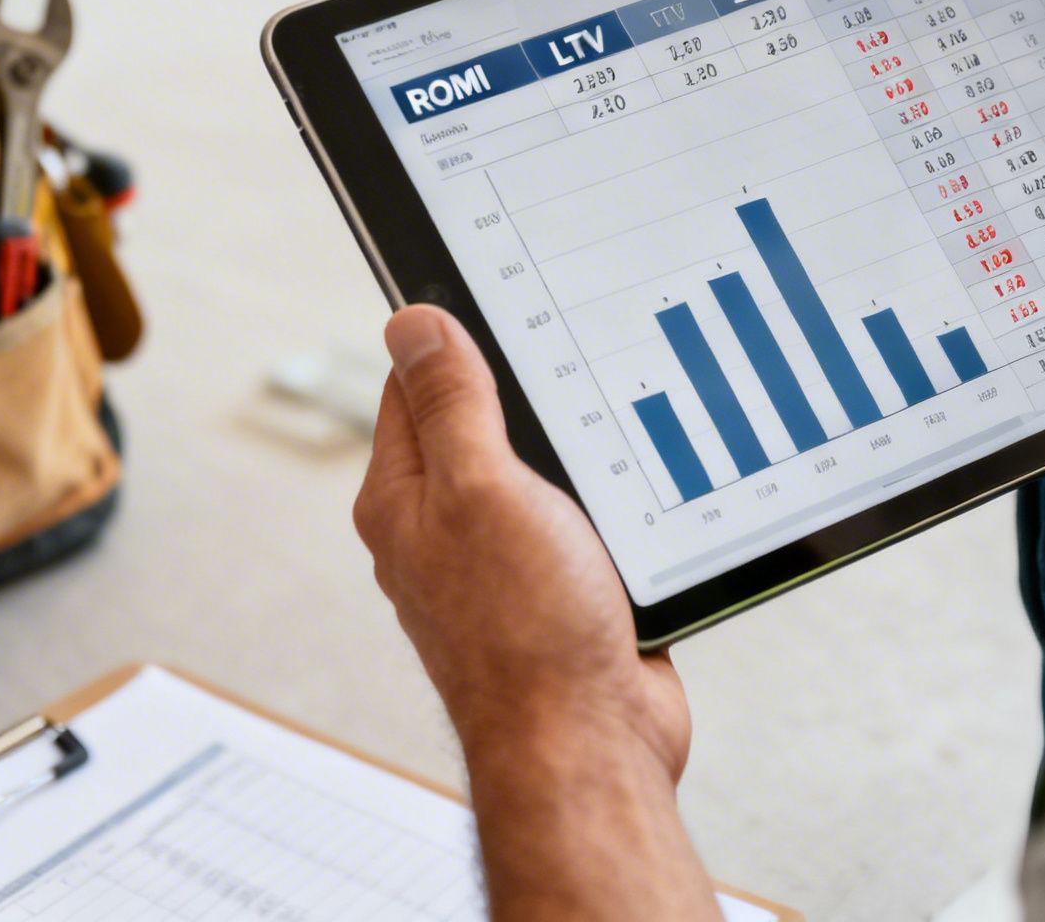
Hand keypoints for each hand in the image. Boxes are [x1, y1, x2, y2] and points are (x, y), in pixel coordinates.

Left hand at [355, 304, 689, 777]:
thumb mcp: (483, 489)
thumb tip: (413, 324)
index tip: (503, 300)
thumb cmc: (525, 634)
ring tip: (611, 441)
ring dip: (581, 457)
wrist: (590, 744)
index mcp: (404, 499)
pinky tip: (640, 497)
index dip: (455, 338)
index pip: (414, 386)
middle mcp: (446, 530)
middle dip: (531, 398)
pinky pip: (588, 522)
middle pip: (485, 423)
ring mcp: (506, 562)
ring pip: (544, 473)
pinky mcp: (563, 590)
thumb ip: (451, 404)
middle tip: (574, 369)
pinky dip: (614, 507)